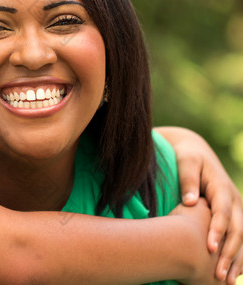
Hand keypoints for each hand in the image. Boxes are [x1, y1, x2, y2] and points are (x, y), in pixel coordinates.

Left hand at [156, 126, 242, 282]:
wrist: (196, 152)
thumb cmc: (187, 157)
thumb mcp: (186, 162)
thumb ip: (188, 180)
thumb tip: (190, 202)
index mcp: (222, 188)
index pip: (222, 213)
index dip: (217, 231)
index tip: (209, 248)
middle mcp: (234, 201)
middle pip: (236, 231)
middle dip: (229, 253)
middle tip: (218, 274)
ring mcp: (236, 210)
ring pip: (242, 239)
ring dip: (236, 260)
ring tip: (226, 280)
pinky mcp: (233, 217)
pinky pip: (240, 239)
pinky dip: (238, 257)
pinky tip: (233, 273)